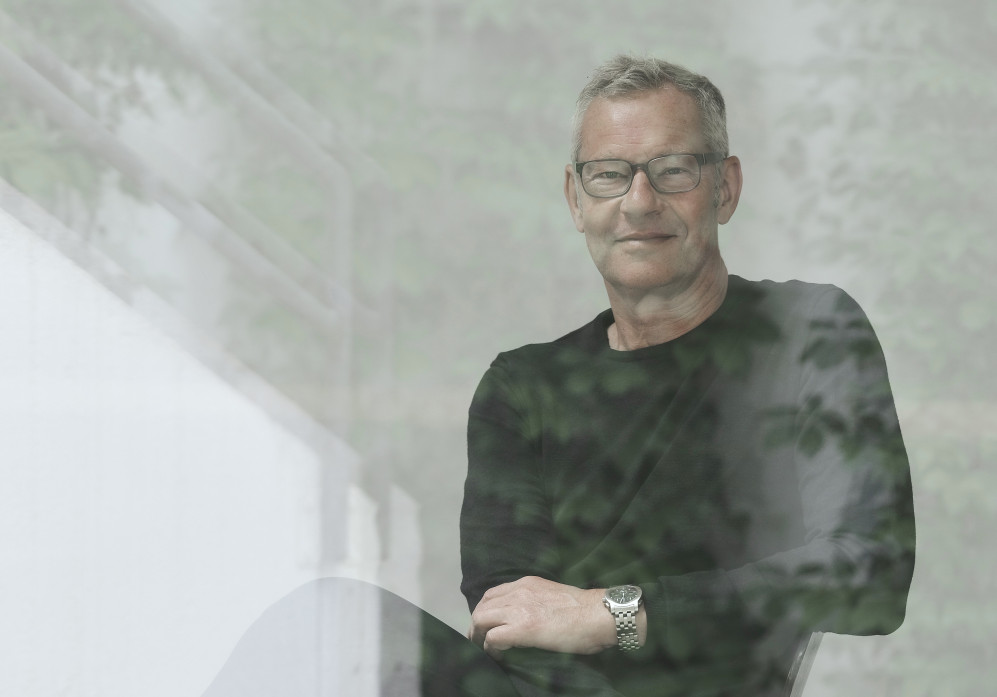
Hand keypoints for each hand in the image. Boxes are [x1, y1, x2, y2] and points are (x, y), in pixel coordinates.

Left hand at [467, 576, 616, 658]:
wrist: (599, 614)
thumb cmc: (584, 610)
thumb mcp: (552, 595)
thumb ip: (535, 600)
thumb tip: (526, 618)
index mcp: (527, 583)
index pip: (492, 594)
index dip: (484, 611)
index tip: (485, 625)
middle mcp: (519, 592)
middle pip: (482, 606)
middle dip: (476, 625)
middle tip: (477, 640)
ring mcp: (520, 609)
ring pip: (481, 620)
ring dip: (479, 636)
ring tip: (484, 648)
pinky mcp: (523, 628)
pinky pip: (493, 637)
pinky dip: (490, 647)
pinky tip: (498, 654)